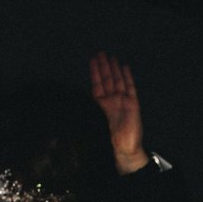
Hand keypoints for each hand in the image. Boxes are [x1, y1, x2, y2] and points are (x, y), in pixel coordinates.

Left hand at [89, 51, 147, 173]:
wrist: (124, 148)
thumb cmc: (110, 139)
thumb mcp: (93, 123)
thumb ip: (87, 112)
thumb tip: (69, 105)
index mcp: (102, 105)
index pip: (97, 84)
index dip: (95, 71)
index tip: (92, 60)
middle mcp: (113, 100)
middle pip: (108, 79)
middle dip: (104, 66)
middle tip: (100, 53)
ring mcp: (123, 101)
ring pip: (118, 80)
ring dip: (114, 68)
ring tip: (111, 56)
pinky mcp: (133, 104)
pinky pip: (130, 87)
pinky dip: (128, 77)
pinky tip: (125, 67)